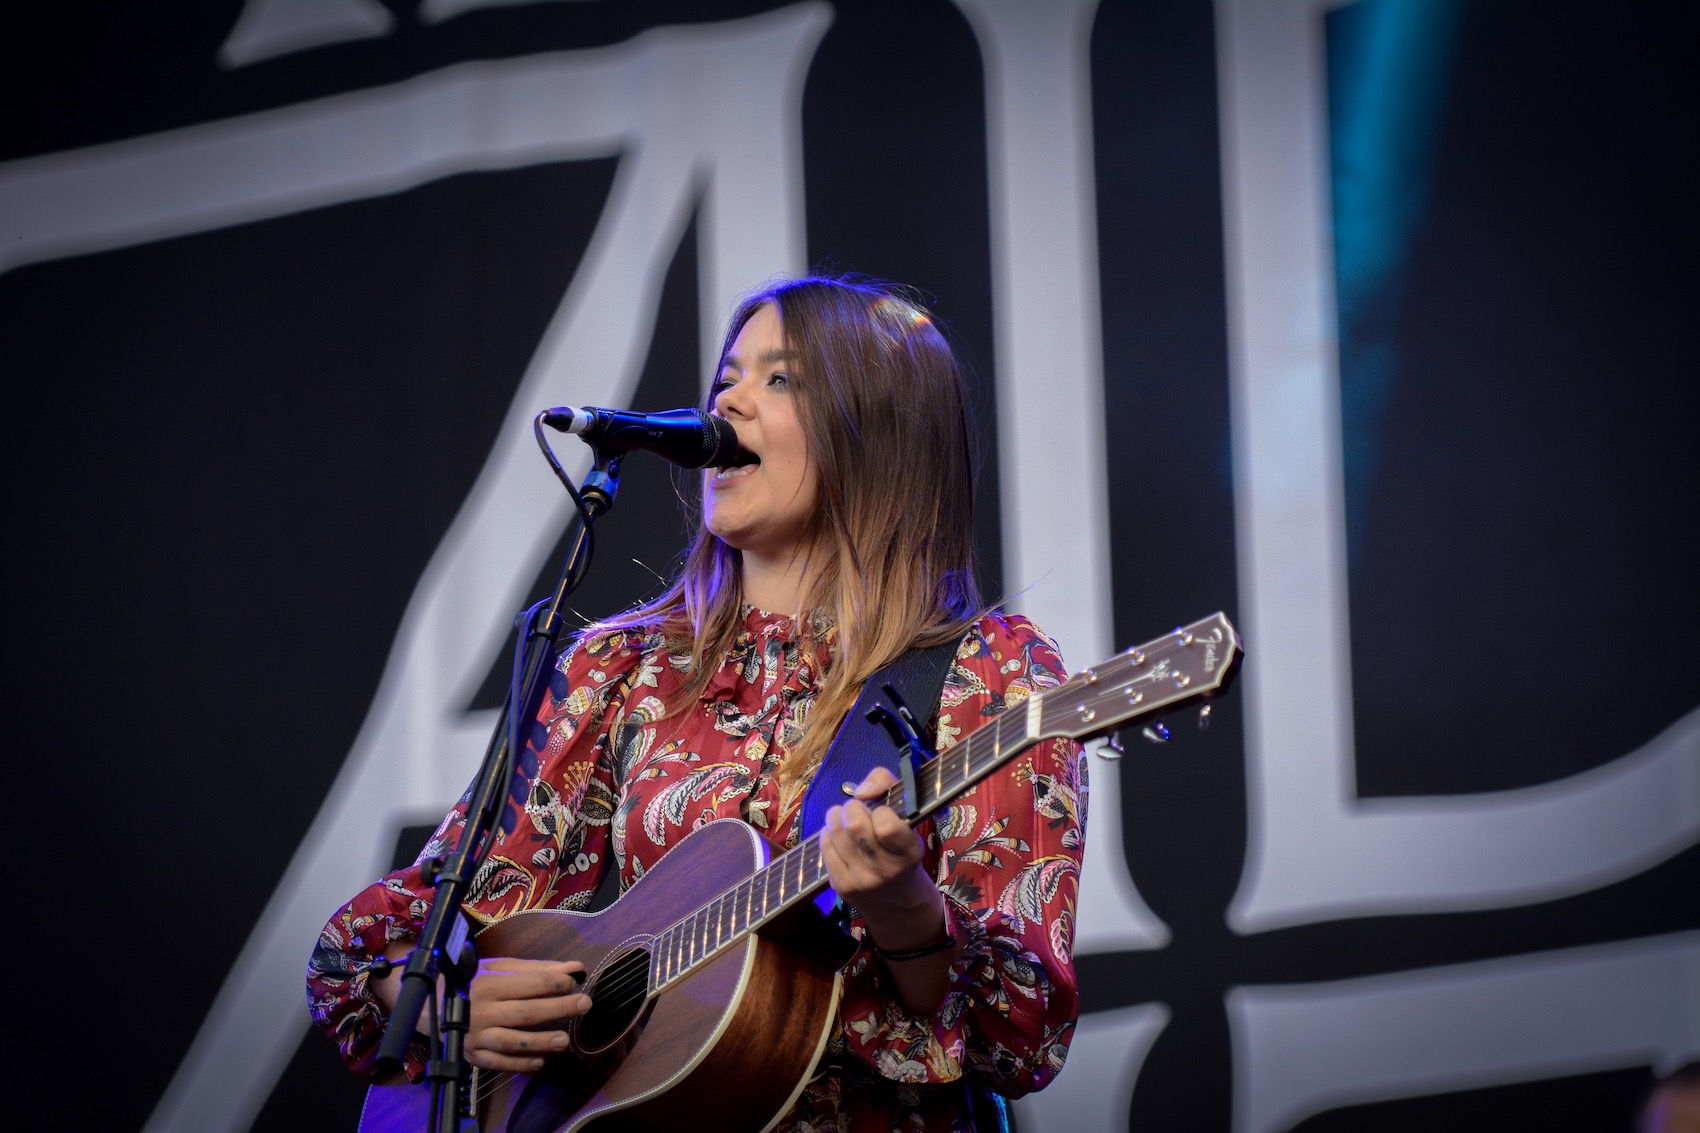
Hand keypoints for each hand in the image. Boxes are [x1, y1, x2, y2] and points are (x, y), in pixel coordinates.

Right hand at [463, 957, 591, 1072]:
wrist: (432, 1006)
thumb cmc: (473, 982)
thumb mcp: (500, 968)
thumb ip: (536, 969)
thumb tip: (575, 968)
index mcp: (489, 984)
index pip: (530, 984)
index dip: (556, 982)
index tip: (574, 982)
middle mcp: (482, 1011)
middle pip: (526, 1012)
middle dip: (558, 1009)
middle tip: (585, 1004)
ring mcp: (477, 1036)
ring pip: (513, 1042)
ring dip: (541, 1042)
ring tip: (564, 1041)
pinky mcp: (473, 1056)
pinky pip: (499, 1064)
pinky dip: (520, 1065)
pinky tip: (540, 1062)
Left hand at [819, 767, 946, 953]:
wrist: (897, 903)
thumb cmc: (902, 851)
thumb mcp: (909, 818)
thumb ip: (887, 785)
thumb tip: (861, 791)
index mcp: (909, 852)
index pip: (887, 825)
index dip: (880, 810)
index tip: (881, 812)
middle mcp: (886, 870)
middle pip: (854, 825)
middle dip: (852, 807)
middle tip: (857, 810)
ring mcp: (861, 880)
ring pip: (835, 833)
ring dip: (836, 816)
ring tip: (844, 818)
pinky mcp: (841, 886)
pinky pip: (825, 847)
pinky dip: (828, 834)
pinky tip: (838, 836)